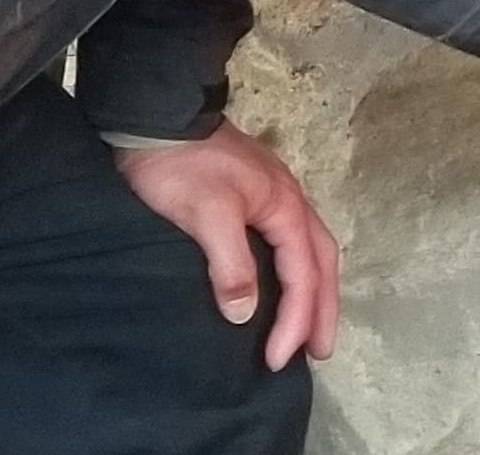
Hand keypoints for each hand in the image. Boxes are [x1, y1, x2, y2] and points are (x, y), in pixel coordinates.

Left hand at [113, 120, 339, 370]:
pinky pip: (288, 245)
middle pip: (321, 261)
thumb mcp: (207, 214)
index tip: (276, 360)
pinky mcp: (253, 198)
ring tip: (310, 326)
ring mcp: (273, 198)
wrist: (156, 119)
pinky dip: (295, 273)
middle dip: (324, 308)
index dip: (295, 319)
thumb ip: (231, 264)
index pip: (303, 273)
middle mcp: (289, 203)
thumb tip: (245, 314)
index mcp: (285, 207)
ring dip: (314, 291)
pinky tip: (280, 285)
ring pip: (309, 251)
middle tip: (322, 352)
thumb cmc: (183, 167)